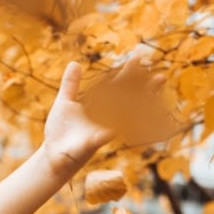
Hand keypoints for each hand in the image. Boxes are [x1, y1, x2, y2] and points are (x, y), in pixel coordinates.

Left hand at [43, 57, 171, 178]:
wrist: (51, 154)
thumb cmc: (60, 130)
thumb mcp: (64, 103)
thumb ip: (70, 84)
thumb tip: (75, 63)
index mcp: (97, 105)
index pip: (116, 87)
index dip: (127, 74)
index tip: (138, 59)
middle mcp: (104, 117)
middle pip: (127, 100)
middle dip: (145, 90)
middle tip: (163, 77)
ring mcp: (101, 130)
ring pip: (122, 118)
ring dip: (138, 108)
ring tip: (152, 97)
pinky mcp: (91, 143)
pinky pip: (104, 136)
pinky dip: (110, 131)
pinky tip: (119, 127)